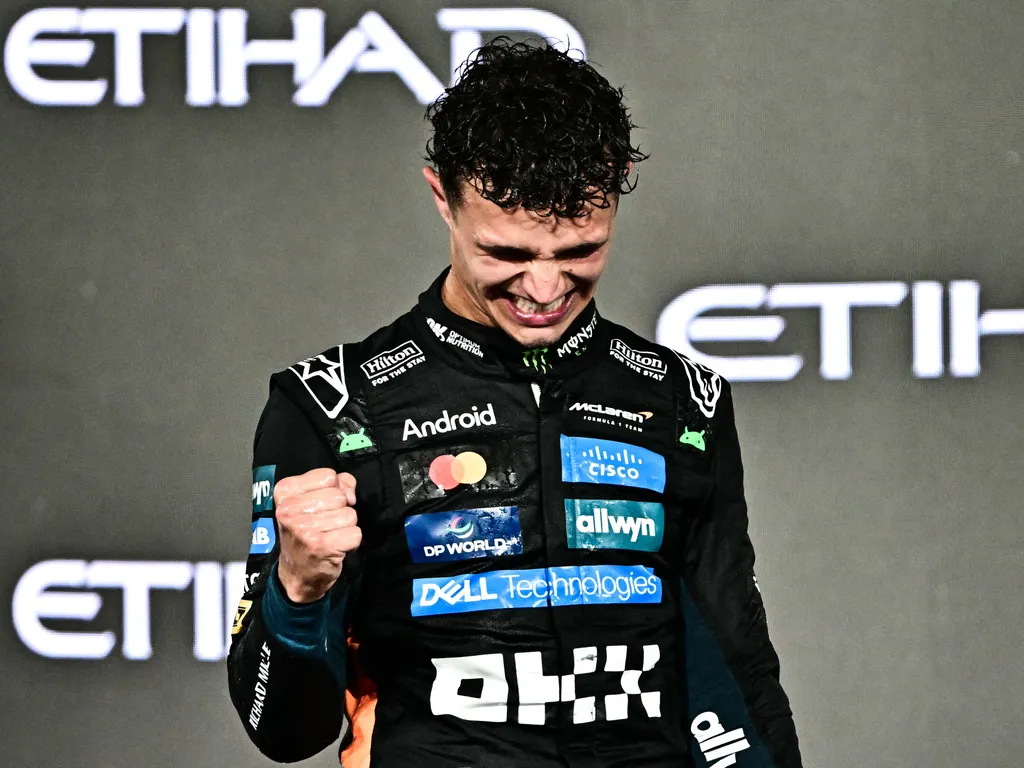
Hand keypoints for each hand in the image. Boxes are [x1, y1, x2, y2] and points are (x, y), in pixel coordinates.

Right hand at [274, 468, 361, 603]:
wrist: (296, 574)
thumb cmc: (306, 532)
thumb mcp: (311, 500)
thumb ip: (336, 484)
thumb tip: (350, 492)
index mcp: (285, 492)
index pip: (328, 476)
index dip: (334, 490)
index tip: (322, 506)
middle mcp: (289, 510)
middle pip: (339, 496)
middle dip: (340, 510)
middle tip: (325, 525)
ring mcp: (303, 529)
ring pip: (350, 515)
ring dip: (346, 527)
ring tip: (330, 536)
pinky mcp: (320, 546)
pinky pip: (355, 534)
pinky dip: (351, 542)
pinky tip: (336, 547)